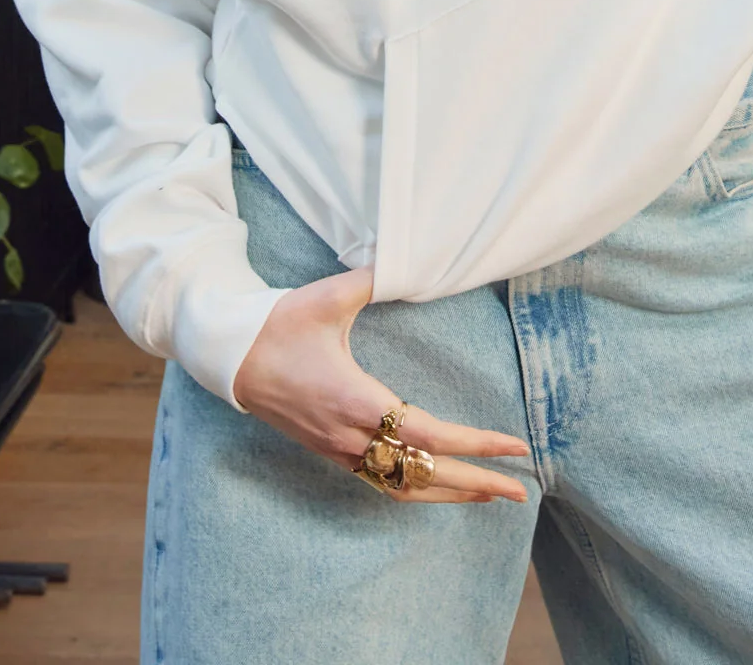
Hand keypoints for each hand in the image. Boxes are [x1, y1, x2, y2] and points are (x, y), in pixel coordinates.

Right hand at [231, 265, 529, 503]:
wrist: (231, 357)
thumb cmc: (280, 325)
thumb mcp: (327, 297)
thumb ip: (372, 277)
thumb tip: (409, 257)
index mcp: (357, 400)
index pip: (429, 434)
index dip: (476, 444)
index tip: (514, 446)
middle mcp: (351, 436)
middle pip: (424, 474)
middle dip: (476, 483)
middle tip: (520, 493)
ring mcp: (340, 450)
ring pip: (403, 489)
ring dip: (449, 494)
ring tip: (489, 494)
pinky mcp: (330, 452)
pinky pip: (381, 484)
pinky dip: (417, 491)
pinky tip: (437, 484)